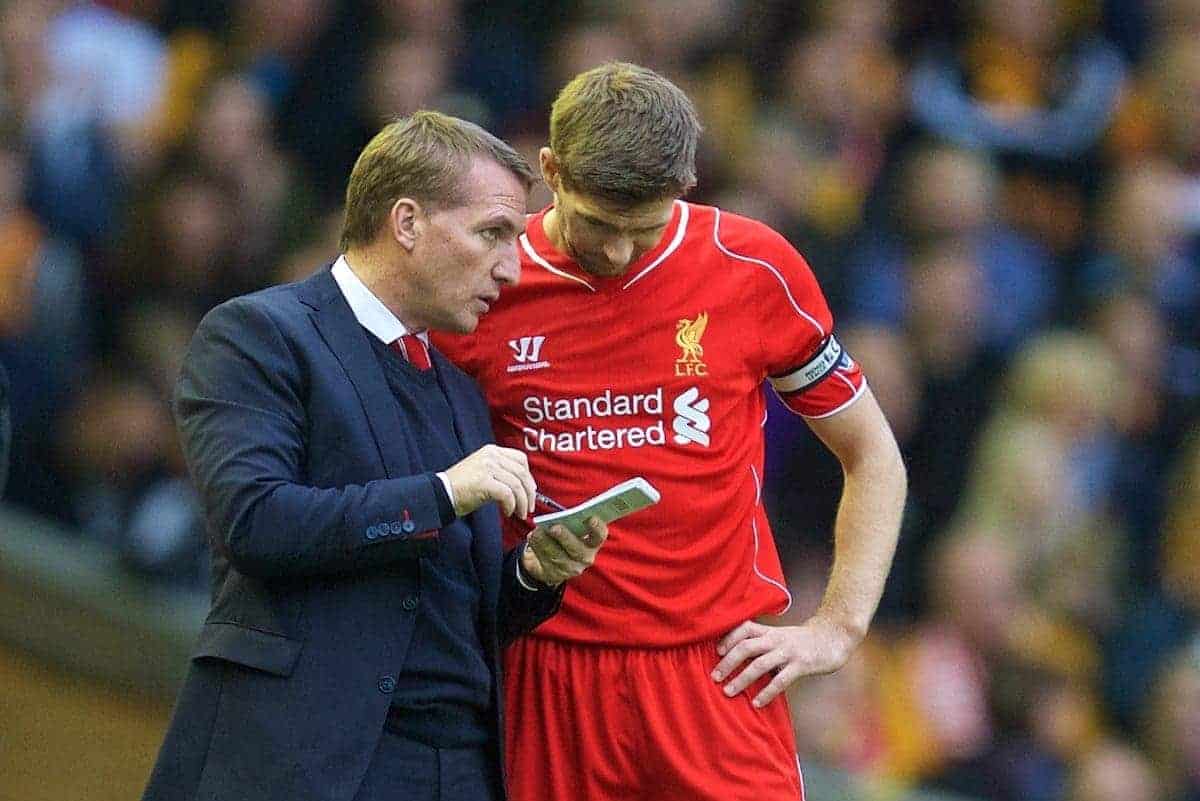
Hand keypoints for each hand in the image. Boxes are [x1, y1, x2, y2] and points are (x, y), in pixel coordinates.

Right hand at [443, 444, 535, 518]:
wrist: (441, 494)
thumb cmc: (461, 487)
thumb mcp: (484, 473)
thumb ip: (501, 473)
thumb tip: (522, 487)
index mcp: (492, 451)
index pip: (520, 459)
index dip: (529, 477)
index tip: (530, 491)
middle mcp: (491, 455)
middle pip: (522, 473)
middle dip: (529, 493)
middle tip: (529, 507)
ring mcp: (487, 467)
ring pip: (516, 485)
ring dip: (522, 503)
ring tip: (520, 513)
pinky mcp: (484, 481)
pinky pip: (507, 494)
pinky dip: (511, 505)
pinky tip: (507, 512)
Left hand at [520, 517, 607, 586]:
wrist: (552, 562)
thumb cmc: (565, 538)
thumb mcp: (572, 530)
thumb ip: (571, 522)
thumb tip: (561, 517)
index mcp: (593, 543)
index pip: (600, 536)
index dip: (597, 527)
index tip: (590, 518)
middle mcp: (585, 558)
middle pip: (577, 549)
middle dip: (565, 537)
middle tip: (554, 528)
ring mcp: (570, 568)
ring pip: (557, 555)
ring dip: (545, 541)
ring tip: (538, 531)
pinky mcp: (554, 574)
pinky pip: (545, 560)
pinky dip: (537, 547)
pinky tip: (532, 537)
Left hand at [710, 617, 858, 707]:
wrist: (834, 637)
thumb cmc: (802, 640)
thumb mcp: (780, 636)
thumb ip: (762, 643)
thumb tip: (736, 658)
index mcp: (770, 631)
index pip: (744, 628)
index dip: (728, 638)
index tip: (715, 652)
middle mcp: (776, 639)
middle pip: (746, 646)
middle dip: (728, 662)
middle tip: (714, 677)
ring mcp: (789, 652)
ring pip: (760, 664)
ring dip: (742, 678)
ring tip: (728, 692)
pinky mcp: (801, 665)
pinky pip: (781, 680)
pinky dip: (767, 692)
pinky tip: (757, 703)